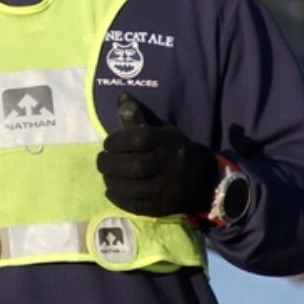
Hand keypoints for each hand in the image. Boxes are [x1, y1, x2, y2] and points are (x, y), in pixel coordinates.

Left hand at [96, 93, 218, 217]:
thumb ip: (141, 115)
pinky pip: (136, 205)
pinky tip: (112, 191)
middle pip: (133, 166)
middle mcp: (171, 165)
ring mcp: (168, 188)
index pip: (139, 139)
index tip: (108, 143)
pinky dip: (119, 199)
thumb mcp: (163, 130)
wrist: (202, 179)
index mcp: (170, 142)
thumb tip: (121, 96)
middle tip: (101, 161)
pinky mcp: (163, 207)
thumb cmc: (173, 150)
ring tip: (106, 175)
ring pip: (132, 188)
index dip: (117, 141)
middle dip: (109, 163)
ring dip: (111, 181)